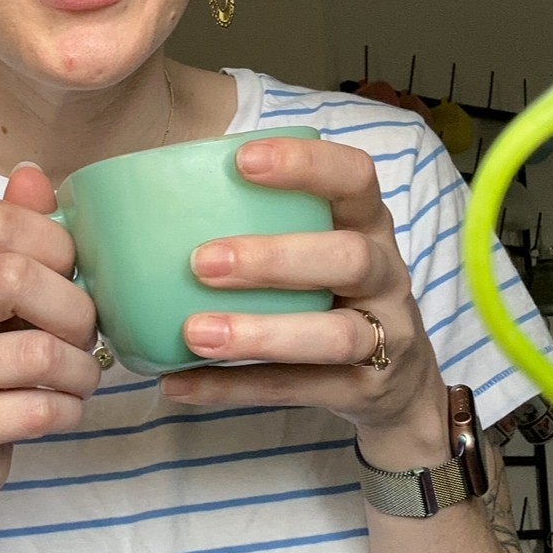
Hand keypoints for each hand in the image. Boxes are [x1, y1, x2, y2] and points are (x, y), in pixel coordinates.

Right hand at [0, 164, 99, 515]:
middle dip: (75, 308)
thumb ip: (19, 233)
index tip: (71, 276)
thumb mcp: (1, 297)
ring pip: (37, 351)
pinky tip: (61, 409)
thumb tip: (31, 172)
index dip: (57, 246)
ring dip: (82, 369)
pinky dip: (69, 410)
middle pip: (13, 276)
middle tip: (85, 333)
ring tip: (78, 377)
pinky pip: (38, 410)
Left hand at [160, 137, 446, 448]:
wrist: (398, 385)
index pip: (355, 178)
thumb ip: (267, 223)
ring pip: (335, 336)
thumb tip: (154, 207)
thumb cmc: (334, 293)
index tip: (242, 161)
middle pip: (349, 258)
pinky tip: (179, 383)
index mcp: (369, 225)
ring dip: (260, 334)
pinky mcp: (366, 391)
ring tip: (195, 334)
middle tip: (201, 262)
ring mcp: (385, 337)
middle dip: (275, 259)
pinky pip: (299, 391)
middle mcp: (386, 275)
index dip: (306, 165)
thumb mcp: (322, 248)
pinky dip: (235, 389)